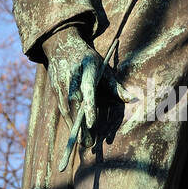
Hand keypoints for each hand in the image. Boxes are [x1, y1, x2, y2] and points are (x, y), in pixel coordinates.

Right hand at [42, 27, 129, 150]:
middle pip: (75, 105)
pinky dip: (68, 121)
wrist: (62, 44)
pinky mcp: (54, 89)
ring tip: (82, 144)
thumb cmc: (89, 60)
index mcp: (86, 70)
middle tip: (88, 144)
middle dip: (81, 126)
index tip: (91, 124)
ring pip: (66, 109)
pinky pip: (61, 108)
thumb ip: (117, 86)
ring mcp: (60, 83)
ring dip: (74, 127)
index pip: (88, 91)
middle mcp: (71, 77)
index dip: (88, 108)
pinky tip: (74, 133)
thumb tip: (133, 99)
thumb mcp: (104, 68)